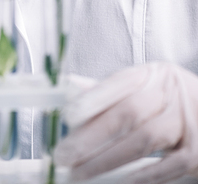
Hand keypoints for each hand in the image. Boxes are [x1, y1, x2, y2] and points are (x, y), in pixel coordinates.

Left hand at [55, 62, 197, 182]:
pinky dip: (140, 177)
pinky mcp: (197, 153)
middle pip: (128, 113)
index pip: (120, 82)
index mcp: (155, 75)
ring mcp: (187, 123)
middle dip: (92, 136)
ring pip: (144, 140)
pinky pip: (166, 167)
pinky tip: (118, 183)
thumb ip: (113, 92)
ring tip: (79, 173)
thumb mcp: (149, 87)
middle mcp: (172, 94)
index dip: (93, 98)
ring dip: (107, 159)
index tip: (67, 116)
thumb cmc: (174, 103)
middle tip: (64, 154)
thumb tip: (72, 88)